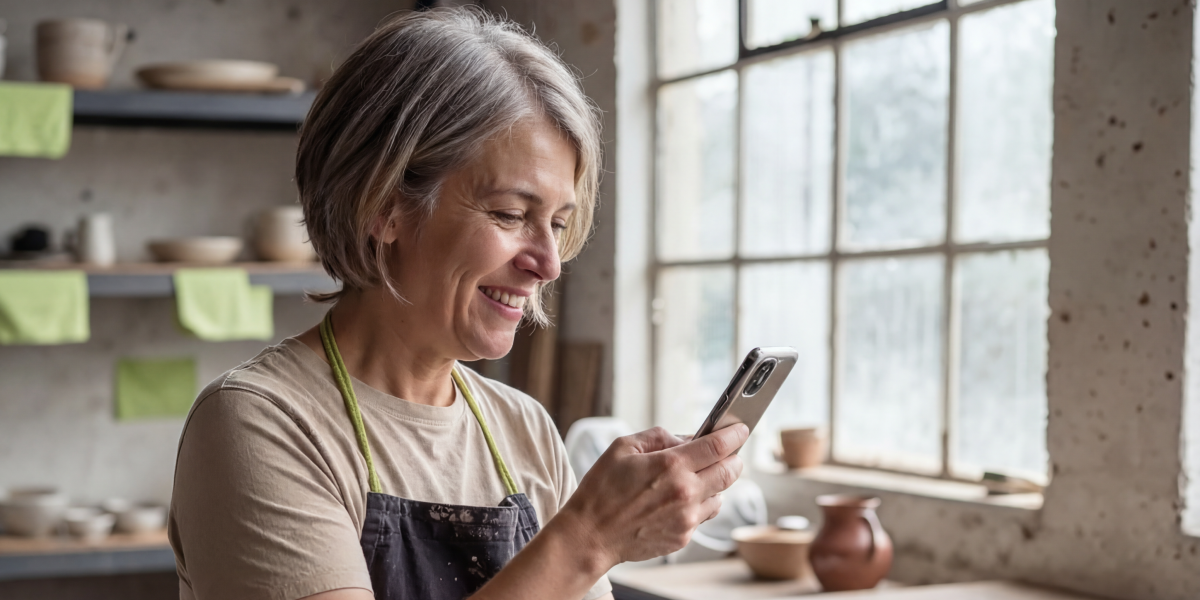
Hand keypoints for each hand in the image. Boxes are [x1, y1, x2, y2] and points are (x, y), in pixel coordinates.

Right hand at [555, 424, 748, 565]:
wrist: (590, 535)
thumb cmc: (602, 490)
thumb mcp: (624, 447)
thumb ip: (660, 437)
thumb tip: (688, 438)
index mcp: (671, 466)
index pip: (718, 446)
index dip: (734, 435)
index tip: (740, 429)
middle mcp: (685, 493)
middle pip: (730, 471)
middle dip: (733, 458)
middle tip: (725, 452)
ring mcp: (687, 518)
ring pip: (721, 495)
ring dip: (715, 483)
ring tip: (694, 479)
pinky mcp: (683, 537)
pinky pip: (704, 515)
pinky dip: (699, 504)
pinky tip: (678, 500)